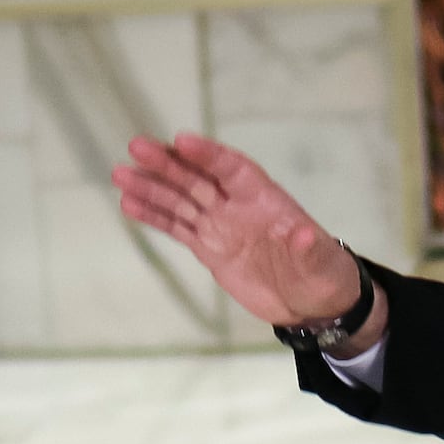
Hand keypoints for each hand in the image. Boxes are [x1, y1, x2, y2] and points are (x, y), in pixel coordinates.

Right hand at [113, 133, 369, 334]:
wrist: (312, 303)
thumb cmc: (323, 274)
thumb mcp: (321, 263)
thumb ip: (310, 249)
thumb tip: (305, 235)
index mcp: (264, 199)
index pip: (231, 168)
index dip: (208, 154)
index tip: (181, 140)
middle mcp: (237, 205)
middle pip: (197, 178)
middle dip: (168, 163)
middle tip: (136, 147)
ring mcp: (220, 225)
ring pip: (180, 200)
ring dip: (151, 187)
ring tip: (120, 174)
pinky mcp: (208, 247)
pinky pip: (177, 227)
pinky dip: (153, 216)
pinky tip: (128, 203)